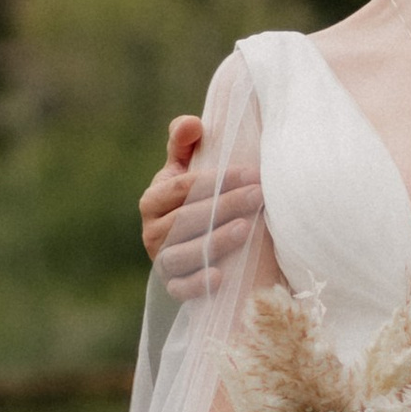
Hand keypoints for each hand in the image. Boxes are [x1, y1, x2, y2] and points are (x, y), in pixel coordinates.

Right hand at [139, 115, 261, 293]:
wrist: (196, 239)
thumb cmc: (195, 198)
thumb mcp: (186, 168)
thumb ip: (185, 142)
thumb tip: (192, 123)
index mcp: (153, 200)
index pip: (184, 187)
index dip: (217, 179)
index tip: (251, 173)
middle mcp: (152, 232)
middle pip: (187, 218)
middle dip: (225, 205)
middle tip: (258, 196)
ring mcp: (161, 261)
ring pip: (185, 252)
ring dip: (216, 241)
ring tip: (247, 229)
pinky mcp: (173, 286)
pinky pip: (181, 288)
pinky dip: (198, 283)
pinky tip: (220, 276)